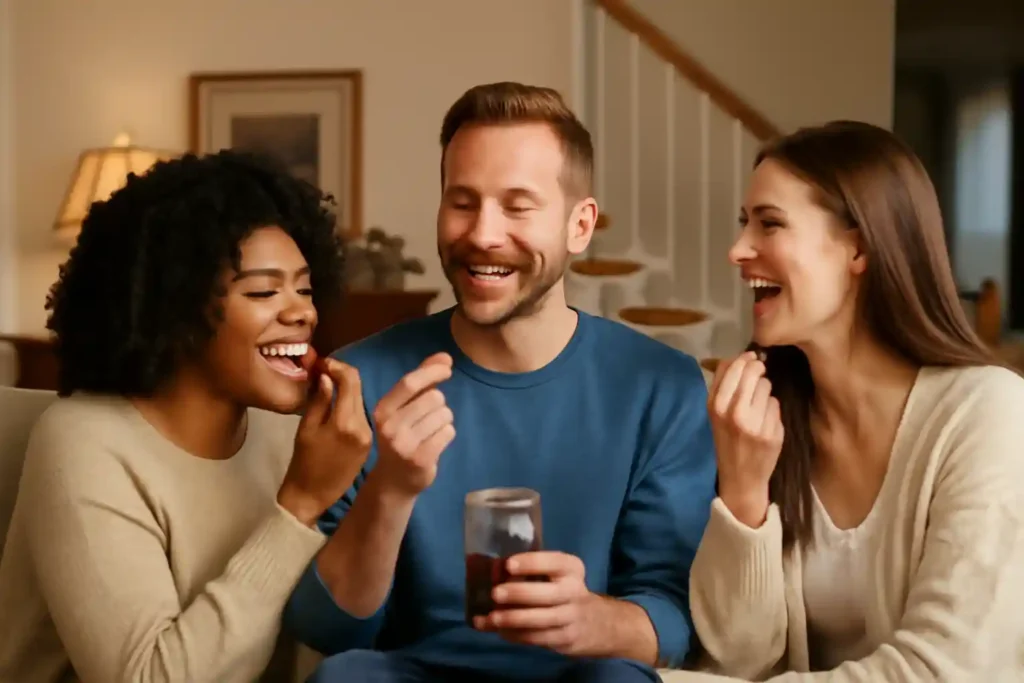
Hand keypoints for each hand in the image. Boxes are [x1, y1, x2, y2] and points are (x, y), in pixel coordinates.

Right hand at [279, 358, 372, 525]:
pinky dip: (350, 407)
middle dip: (342, 376)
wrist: (312, 496)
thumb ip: (319, 400)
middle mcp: (363, 426)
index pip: (351, 379)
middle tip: (324, 372)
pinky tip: (337, 408)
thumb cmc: (302, 462)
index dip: (336, 366)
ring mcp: (369, 435)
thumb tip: (327, 377)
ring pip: (361, 401)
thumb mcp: (305, 428)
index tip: (322, 364)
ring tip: (328, 389)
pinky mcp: (370, 443)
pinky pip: (362, 416)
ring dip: (347, 391)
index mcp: (345, 422)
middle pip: (358, 388)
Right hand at [371, 352, 454, 496]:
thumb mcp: (403, 408)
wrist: (394, 481)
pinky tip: (435, 443)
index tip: (448, 367)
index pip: (410, 383)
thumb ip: (422, 381)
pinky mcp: (421, 459)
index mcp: (382, 410)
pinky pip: (448, 432)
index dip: (432, 371)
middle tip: (429, 417)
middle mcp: (390, 426)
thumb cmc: (402, 437)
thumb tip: (445, 357)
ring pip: (444, 415)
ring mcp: (405, 444)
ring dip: (444, 420)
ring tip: (430, 432)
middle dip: (439, 403)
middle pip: (433, 398)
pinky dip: (447, 434)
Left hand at [475, 551, 598, 655]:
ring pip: (543, 620)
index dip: (532, 562)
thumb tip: (491, 571)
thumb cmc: (561, 589)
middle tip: (495, 593)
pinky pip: (539, 638)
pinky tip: (501, 631)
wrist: (593, 622)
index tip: (509, 564)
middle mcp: (575, 591)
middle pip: (550, 594)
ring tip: (493, 617)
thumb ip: (527, 571)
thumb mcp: (554, 573)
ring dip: (515, 619)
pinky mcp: (566, 639)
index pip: (555, 562)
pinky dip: (517, 635)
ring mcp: (572, 617)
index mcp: (572, 568)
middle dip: (520, 593)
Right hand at [708, 351, 783, 526]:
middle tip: (759, 376)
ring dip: (765, 392)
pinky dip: (773, 410)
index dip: (744, 359)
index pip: (731, 367)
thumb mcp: (716, 413)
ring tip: (758, 407)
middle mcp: (734, 413)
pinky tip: (766, 422)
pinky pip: (777, 404)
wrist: (740, 476)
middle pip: (753, 372)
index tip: (750, 360)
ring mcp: (754, 424)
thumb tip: (742, 357)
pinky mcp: (772, 433)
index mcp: (715, 405)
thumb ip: (724, 385)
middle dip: (758, 370)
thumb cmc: (727, 439)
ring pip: (767, 386)